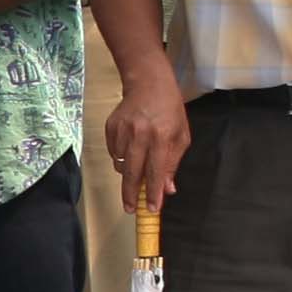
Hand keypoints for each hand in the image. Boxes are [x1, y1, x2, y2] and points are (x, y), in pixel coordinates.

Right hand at [105, 86, 190, 213]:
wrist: (148, 83)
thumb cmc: (169, 110)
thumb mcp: (180, 136)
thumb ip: (173, 163)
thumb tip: (167, 189)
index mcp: (161, 136)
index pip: (155, 171)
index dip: (152, 192)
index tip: (151, 208)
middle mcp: (139, 134)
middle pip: (131, 173)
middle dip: (130, 194)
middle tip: (130, 209)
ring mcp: (122, 131)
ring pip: (120, 164)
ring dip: (127, 174)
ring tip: (135, 170)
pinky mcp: (110, 128)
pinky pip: (113, 153)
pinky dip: (121, 158)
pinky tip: (130, 150)